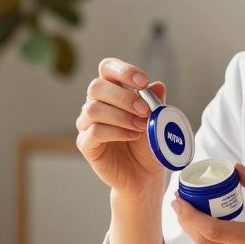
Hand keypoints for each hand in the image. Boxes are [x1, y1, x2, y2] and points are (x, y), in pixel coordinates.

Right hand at [75, 58, 169, 199]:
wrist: (144, 175)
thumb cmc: (148, 144)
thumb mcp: (157, 120)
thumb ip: (156, 102)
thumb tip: (158, 85)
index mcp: (112, 91)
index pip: (107, 68)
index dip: (123, 70)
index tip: (143, 82)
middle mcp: (95, 104)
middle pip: (96, 86)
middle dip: (123, 96)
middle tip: (145, 110)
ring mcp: (87, 124)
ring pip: (93, 109)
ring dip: (121, 116)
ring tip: (141, 126)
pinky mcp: (86, 144)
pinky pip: (94, 132)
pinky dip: (116, 132)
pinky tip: (132, 135)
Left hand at [171, 163, 244, 243]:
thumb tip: (236, 168)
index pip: (215, 231)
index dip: (191, 216)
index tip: (180, 200)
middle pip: (206, 243)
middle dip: (186, 222)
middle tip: (179, 200)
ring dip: (195, 231)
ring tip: (189, 209)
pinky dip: (210, 239)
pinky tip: (209, 223)